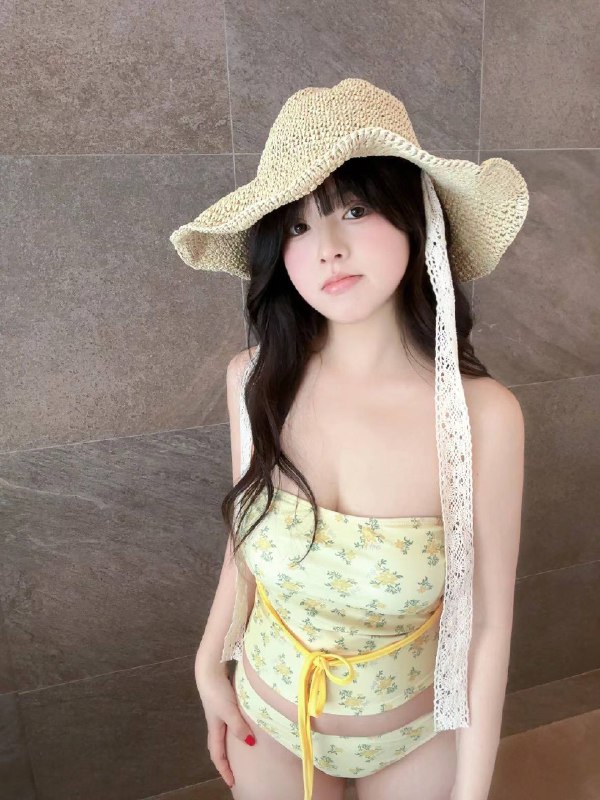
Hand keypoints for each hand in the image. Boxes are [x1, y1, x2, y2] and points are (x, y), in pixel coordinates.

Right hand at [197, 665, 255, 789]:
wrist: (209, 668)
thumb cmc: (217, 691)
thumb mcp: (229, 711)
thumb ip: (239, 726)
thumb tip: (250, 743)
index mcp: (214, 727)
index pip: (217, 755)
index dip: (224, 770)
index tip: (232, 783)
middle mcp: (216, 721)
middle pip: (218, 746)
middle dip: (225, 760)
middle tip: (235, 771)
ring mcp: (219, 710)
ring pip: (225, 733)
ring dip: (231, 744)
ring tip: (242, 749)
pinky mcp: (224, 700)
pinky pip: (230, 720)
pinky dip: (236, 728)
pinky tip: (245, 723)